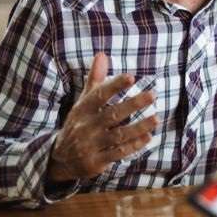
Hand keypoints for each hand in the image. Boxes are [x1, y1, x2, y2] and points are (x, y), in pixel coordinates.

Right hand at [47, 53, 158, 182]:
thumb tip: (102, 54)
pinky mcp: (97, 161)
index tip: (131, 77)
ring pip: (118, 135)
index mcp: (83, 109)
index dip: (114, 86)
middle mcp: (86, 126)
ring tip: (156, 118)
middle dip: (133, 104)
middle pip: (112, 114)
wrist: (60, 159)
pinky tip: (148, 137)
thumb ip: (95, 79)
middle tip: (153, 95)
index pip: (99, 95)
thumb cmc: (80, 122)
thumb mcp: (84, 102)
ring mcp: (91, 145)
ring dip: (138, 127)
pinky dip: (133, 146)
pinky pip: (118, 153)